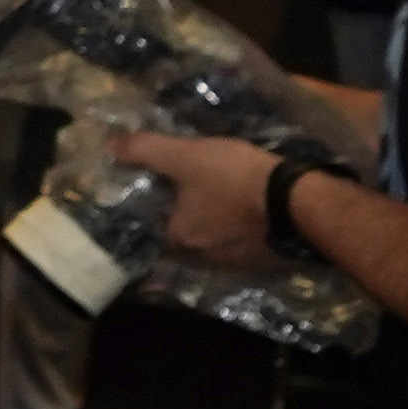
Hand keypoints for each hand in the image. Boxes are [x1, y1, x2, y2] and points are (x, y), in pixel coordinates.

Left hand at [116, 130, 285, 261]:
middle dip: (197, 212)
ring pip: (222, 239)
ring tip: (232, 194)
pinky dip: (250, 229)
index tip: (178, 182)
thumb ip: (146, 150)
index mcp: (180, 238)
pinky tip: (257, 209)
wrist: (296, 200)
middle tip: (208, 185)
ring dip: (225, 222)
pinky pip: (250, 243)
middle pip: (192, 232)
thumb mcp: (186, 155)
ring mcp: (239, 262)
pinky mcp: (267, 260)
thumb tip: (111, 146)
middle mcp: (205, 258)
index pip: (162, 222)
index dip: (168, 200)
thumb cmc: (234, 178)